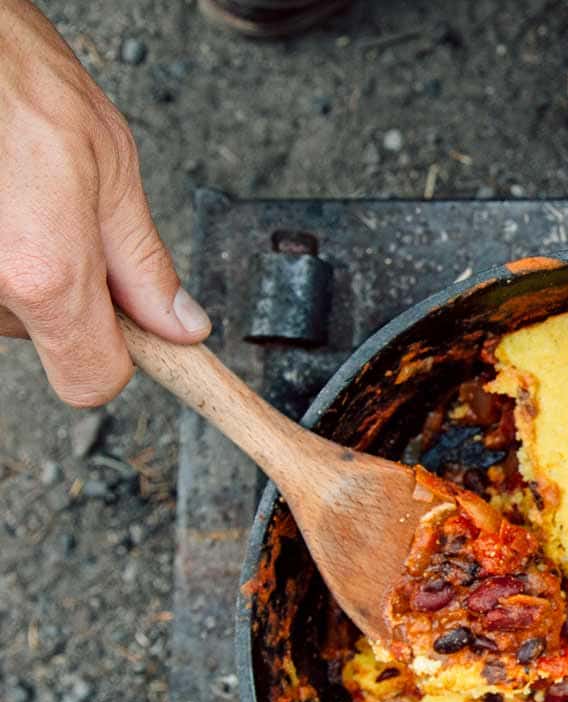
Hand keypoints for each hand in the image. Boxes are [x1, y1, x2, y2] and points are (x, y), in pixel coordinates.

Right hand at [0, 0, 210, 406]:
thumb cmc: (16, 85)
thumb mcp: (112, 173)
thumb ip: (145, 264)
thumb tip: (180, 324)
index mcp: (43, 276)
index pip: (92, 380)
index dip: (119, 354)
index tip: (130, 327)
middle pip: (47, 336)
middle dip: (68, 292)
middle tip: (66, 221)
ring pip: (8, 307)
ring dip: (23, 265)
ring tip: (22, 196)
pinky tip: (3, 198)